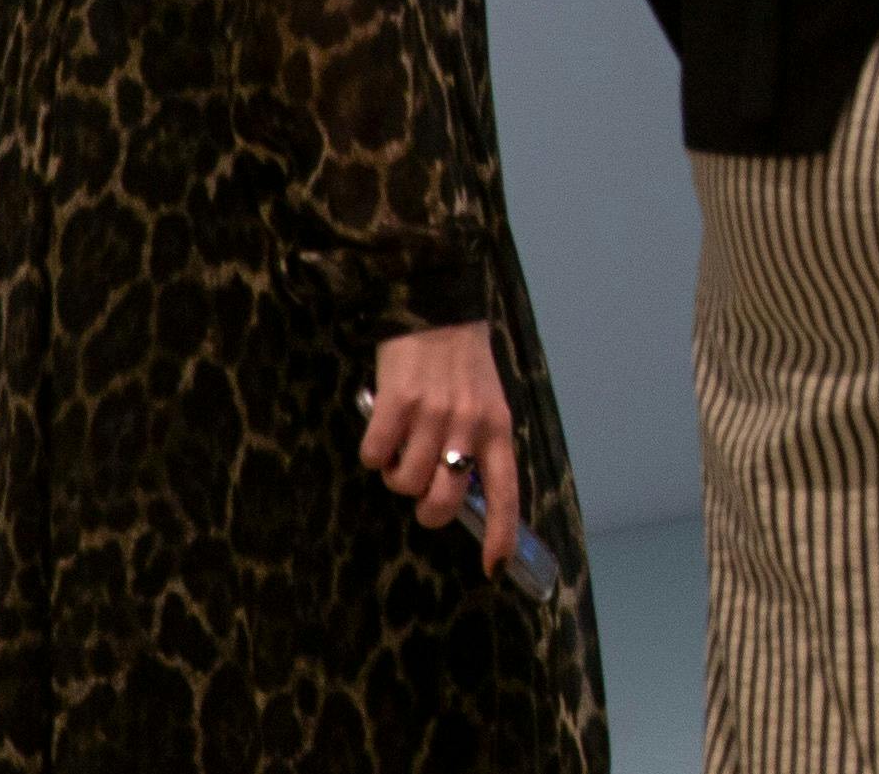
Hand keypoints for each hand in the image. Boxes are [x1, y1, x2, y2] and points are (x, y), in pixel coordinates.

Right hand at [363, 322, 522, 574]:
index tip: (493, 567)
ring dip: (395, 472)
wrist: (437, 310)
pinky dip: (372, 450)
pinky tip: (383, 427)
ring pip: (402, 484)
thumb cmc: (463, 364)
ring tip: (403, 441)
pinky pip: (374, 456)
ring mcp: (433, 415)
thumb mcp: (487, 403)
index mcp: (498, 428)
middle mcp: (470, 426)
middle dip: (425, 507)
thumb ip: (480, 445)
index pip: (506, 492)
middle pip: (441, 503)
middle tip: (420, 484)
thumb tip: (458, 495)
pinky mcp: (397, 403)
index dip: (500, 534)